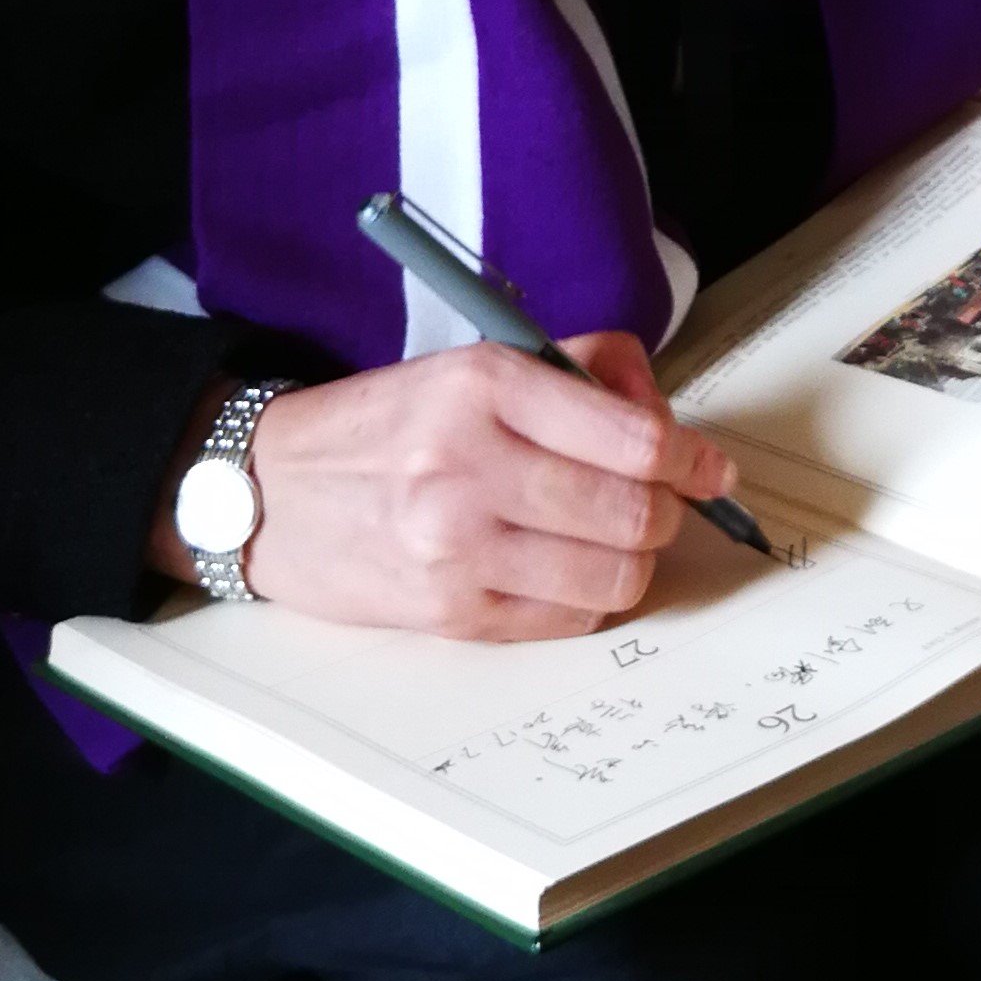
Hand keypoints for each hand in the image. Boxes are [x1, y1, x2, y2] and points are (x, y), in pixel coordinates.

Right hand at [154, 336, 739, 643]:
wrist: (270, 491)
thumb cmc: (385, 425)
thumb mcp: (474, 362)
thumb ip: (580, 371)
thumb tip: (666, 418)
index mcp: (483, 385)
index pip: (633, 438)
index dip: (692, 458)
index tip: (709, 467)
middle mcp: (469, 465)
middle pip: (634, 513)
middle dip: (668, 512)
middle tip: (662, 503)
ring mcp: (458, 548)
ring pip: (614, 576)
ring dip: (635, 562)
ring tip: (612, 539)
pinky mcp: (450, 612)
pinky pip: (568, 618)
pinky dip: (589, 597)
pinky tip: (567, 569)